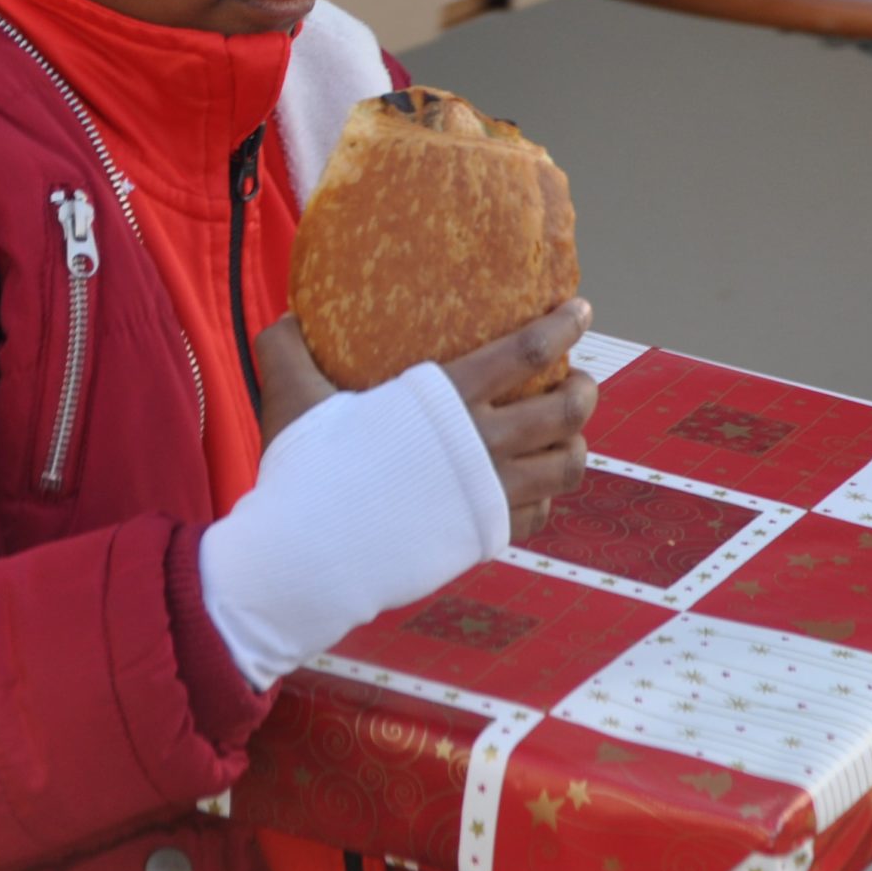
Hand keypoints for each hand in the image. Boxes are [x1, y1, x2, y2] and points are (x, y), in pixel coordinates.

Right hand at [254, 300, 597, 544]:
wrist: (311, 559)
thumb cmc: (304, 473)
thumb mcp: (291, 397)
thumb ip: (289, 349)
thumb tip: (287, 316)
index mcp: (444, 400)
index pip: (526, 351)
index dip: (563, 326)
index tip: (580, 311)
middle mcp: (480, 445)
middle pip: (565, 411)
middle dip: (583, 390)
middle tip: (577, 381)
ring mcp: (488, 495)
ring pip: (567, 466)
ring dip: (576, 445)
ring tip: (568, 435)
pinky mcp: (484, 536)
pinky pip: (539, 514)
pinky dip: (545, 496)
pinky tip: (533, 488)